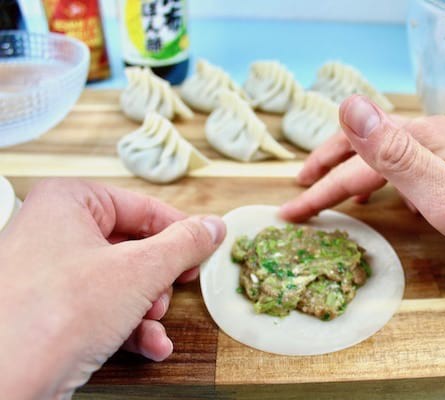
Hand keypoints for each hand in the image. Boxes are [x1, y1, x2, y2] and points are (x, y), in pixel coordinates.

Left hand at [0, 179, 225, 398]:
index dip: (178, 231)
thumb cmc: (54, 315)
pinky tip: (150, 346)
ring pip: (120, 282)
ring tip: (155, 324)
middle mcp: (53, 232)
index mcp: (67, 203)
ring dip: (148, 308)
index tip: (204, 248)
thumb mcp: (139, 271)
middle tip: (174, 290)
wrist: (3, 383)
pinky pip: (100, 308)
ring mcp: (49, 274)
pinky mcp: (50, 312)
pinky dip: (128, 328)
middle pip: (132, 247)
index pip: (141, 207)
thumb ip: (184, 244)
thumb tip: (213, 227)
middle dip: (158, 280)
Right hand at [280, 95, 444, 272]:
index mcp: (422, 139)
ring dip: (352, 174)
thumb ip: (392, 152)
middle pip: (366, 150)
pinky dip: (385, 182)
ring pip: (386, 158)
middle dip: (326, 171)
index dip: (318, 189)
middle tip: (300, 193)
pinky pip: (409, 168)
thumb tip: (349, 104)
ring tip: (332, 194)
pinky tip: (390, 199)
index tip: (290, 213)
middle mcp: (432, 137)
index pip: (354, 163)